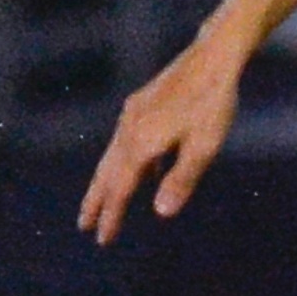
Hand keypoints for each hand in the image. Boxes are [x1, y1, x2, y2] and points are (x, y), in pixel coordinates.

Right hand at [78, 34, 246, 244]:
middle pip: (106, 172)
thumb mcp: (203, 147)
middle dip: (95, 200)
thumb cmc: (213, 103)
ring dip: (106, 180)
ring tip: (101, 200)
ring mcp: (134, 114)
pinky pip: (127, 141)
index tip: (102, 238)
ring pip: (113, 155)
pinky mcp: (142, 104)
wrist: (213, 57)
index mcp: (141, 143)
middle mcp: (130, 129)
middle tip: (83, 224)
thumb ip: (182, 180)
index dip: (111, 215)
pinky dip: (126, 162)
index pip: (120, 188)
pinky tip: (145, 171)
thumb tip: (161, 213)